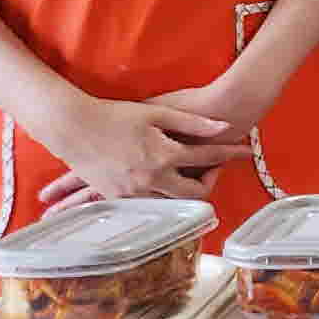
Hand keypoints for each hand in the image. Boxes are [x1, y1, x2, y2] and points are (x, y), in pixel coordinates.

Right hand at [37, 93, 247, 205]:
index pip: (208, 158)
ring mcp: (133, 192)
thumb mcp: (158, 113)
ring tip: (196, 177)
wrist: (73, 126)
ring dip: (185, 192)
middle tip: (215, 169)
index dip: (230, 153)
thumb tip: (224, 126)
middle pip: (194, 193)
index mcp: (163, 156)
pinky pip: (148, 205)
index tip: (245, 150)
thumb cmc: (115, 115)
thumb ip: (193, 123)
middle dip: (209, 182)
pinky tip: (166, 189)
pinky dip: (161, 199)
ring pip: (171, 203)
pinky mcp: (117, 198)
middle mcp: (151, 179)